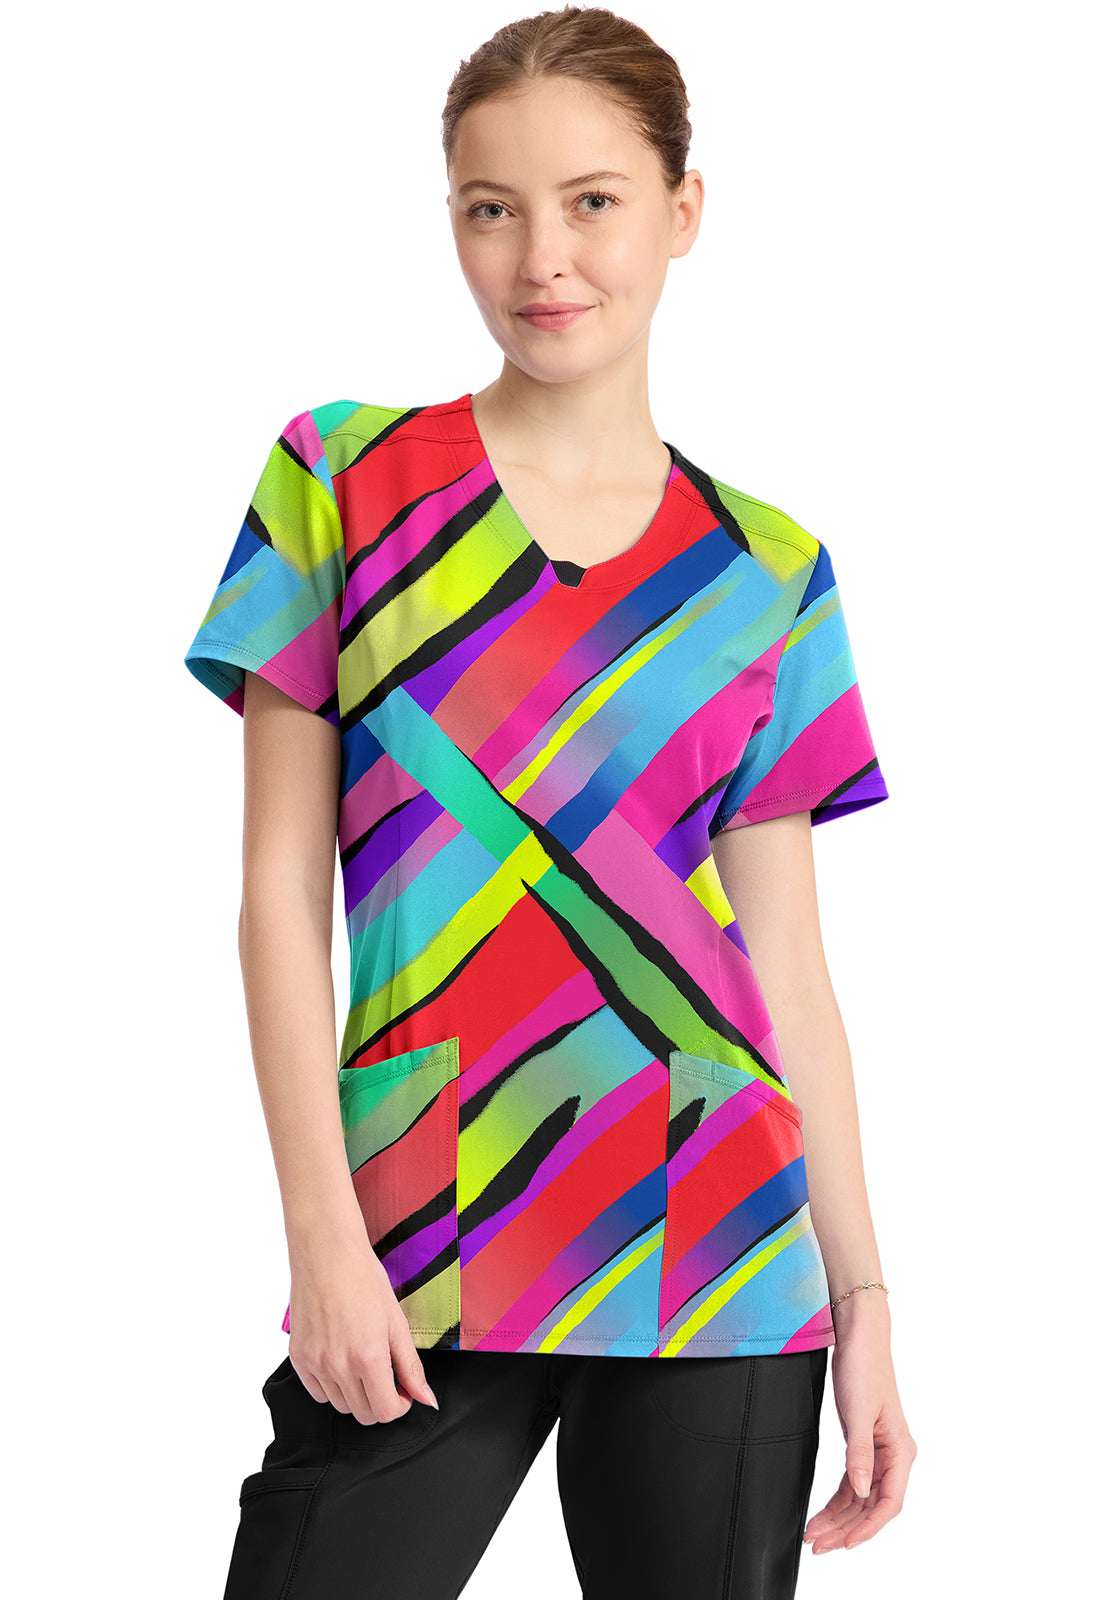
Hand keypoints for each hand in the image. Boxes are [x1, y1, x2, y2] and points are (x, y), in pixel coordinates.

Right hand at [285, 1235, 439, 1424]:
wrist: (326, 1254)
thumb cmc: (363, 1280)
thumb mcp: (397, 1322)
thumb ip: (412, 1367)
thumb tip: (426, 1400)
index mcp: (368, 1358)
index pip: (385, 1412)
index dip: (400, 1406)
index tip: (403, 1391)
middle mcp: (338, 1366)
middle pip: (363, 1414)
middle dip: (381, 1401)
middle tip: (386, 1376)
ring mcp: (314, 1364)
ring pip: (340, 1406)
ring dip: (356, 1394)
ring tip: (362, 1362)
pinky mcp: (298, 1358)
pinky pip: (317, 1393)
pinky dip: (332, 1386)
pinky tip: (341, 1360)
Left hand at [803, 1313, 916, 1553]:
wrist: (859, 1338)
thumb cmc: (864, 1369)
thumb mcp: (859, 1412)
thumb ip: (860, 1454)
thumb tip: (861, 1491)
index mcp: (901, 1452)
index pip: (888, 1503)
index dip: (867, 1528)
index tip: (845, 1544)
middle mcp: (893, 1457)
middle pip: (871, 1506)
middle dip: (845, 1529)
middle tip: (817, 1545)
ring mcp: (878, 1453)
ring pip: (859, 1498)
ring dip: (837, 1518)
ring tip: (813, 1535)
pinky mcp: (863, 1445)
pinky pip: (851, 1483)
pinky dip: (836, 1500)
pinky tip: (822, 1514)